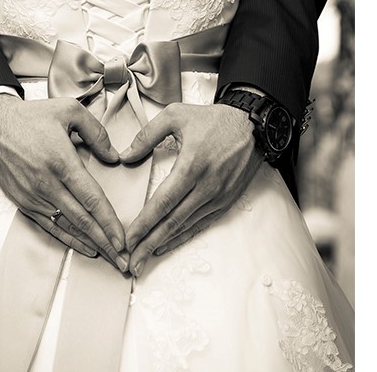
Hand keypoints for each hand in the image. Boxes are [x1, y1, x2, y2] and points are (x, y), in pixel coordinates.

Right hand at [0, 94, 128, 271]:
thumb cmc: (31, 117)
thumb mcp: (68, 110)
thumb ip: (96, 132)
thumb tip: (114, 157)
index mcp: (61, 161)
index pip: (91, 199)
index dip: (109, 222)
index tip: (123, 240)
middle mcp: (47, 183)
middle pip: (82, 220)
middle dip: (105, 242)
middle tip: (123, 261)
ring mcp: (33, 195)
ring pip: (67, 226)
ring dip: (90, 244)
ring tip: (109, 259)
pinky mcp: (23, 201)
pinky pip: (49, 226)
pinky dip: (68, 239)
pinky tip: (84, 247)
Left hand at [121, 103, 263, 275]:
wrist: (252, 125)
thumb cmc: (213, 119)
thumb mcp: (175, 115)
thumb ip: (147, 135)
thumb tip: (124, 156)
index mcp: (191, 165)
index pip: (163, 202)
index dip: (144, 223)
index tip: (127, 239)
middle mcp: (206, 186)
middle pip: (173, 221)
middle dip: (149, 243)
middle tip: (131, 262)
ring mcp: (217, 196)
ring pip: (186, 226)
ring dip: (164, 243)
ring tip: (144, 259)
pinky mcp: (225, 200)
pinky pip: (200, 223)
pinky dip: (183, 236)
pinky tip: (167, 243)